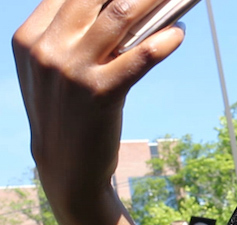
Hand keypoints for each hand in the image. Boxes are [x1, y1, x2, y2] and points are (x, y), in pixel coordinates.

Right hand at [12, 0, 184, 201]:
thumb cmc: (67, 114)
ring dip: (155, 1)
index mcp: (29, 38)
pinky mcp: (102, 93)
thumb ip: (70, 36)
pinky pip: (142, 55)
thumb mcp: (52, 70)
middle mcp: (47, 49)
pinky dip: (165, 40)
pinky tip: (178, 33)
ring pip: (120, 14)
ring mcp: (73, 71)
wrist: (67, 167)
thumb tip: (118, 7)